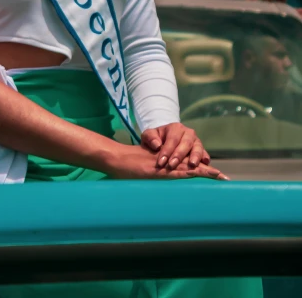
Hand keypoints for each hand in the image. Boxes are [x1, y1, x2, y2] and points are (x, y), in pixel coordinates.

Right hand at [108, 144, 227, 180]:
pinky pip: (178, 172)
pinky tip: (201, 174)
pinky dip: (191, 173)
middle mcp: (168, 161)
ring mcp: (164, 165)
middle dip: (208, 171)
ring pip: (189, 167)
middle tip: (226, 179)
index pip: (187, 166)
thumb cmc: (126, 168)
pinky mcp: (160, 170)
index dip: (201, 170)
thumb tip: (158, 183)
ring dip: (205, 172)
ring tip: (221, 177)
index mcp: (166, 163)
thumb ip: (153, 174)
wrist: (116, 159)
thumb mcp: (143, 172)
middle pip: (192, 165)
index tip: (216, 177)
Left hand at [141, 122, 209, 169]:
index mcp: (175, 128)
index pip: (172, 139)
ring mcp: (196, 141)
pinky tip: (204, 164)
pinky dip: (205, 158)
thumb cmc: (155, 139)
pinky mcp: (201, 150)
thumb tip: (157, 145)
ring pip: (198, 147)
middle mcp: (188, 133)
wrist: (164, 141)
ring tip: (192, 165)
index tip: (161, 162)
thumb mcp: (149, 136)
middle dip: (179, 155)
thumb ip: (150, 137)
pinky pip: (205, 153)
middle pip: (186, 142)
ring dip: (195, 156)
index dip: (167, 151)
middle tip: (172, 165)